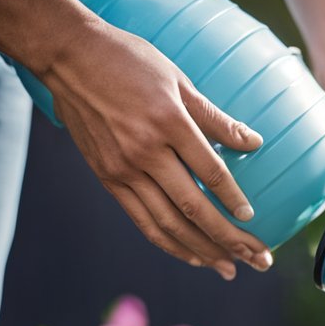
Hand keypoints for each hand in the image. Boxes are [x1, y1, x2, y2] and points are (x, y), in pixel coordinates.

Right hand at [41, 22, 272, 279]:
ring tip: (230, 268)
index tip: (252, 218)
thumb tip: (254, 143)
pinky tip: (193, 256)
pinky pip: (143, 221)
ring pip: (168, 224)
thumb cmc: (128, 60)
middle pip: (193, 208)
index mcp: (167, 123)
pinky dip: (170, 243)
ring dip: (203, 251)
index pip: (210, 172)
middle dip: (229, 239)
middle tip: (258, 259)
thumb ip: (215, 117)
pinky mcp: (107, 178)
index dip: (233, 199)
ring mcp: (123, 169)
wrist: (66, 56)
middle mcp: (144, 152)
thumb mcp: (178, 79)